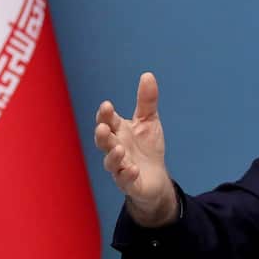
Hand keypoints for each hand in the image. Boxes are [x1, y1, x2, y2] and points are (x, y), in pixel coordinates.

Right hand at [94, 72, 175, 226]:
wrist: (156, 178)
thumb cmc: (147, 147)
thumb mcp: (149, 121)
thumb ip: (147, 101)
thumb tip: (148, 75)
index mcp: (118, 132)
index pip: (108, 121)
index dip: (105, 114)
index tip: (107, 106)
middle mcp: (115, 148)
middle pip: (104, 142)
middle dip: (102, 135)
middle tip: (103, 127)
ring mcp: (120, 167)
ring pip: (111, 162)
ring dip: (113, 156)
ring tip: (120, 149)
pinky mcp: (129, 184)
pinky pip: (125, 181)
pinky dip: (127, 175)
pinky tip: (132, 169)